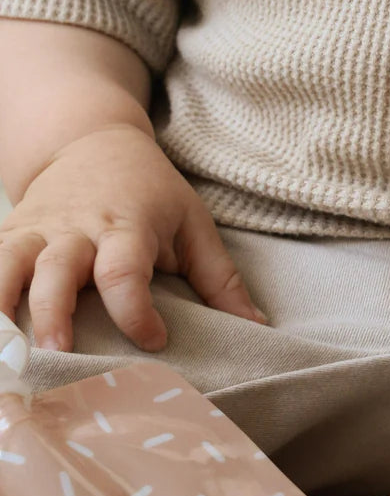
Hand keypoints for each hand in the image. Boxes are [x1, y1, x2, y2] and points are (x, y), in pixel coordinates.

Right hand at [0, 124, 265, 351]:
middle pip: (58, 270)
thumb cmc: (153, 194)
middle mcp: (76, 230)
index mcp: (127, 227)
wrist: (91, 143)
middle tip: (56, 351)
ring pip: (8, 266)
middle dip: (54, 311)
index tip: (155, 341)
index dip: (136, 308)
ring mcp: (36, 232)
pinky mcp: (9, 236)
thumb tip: (258, 326)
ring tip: (1, 347)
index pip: (125, 270)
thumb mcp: (194, 226)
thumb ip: (221, 279)